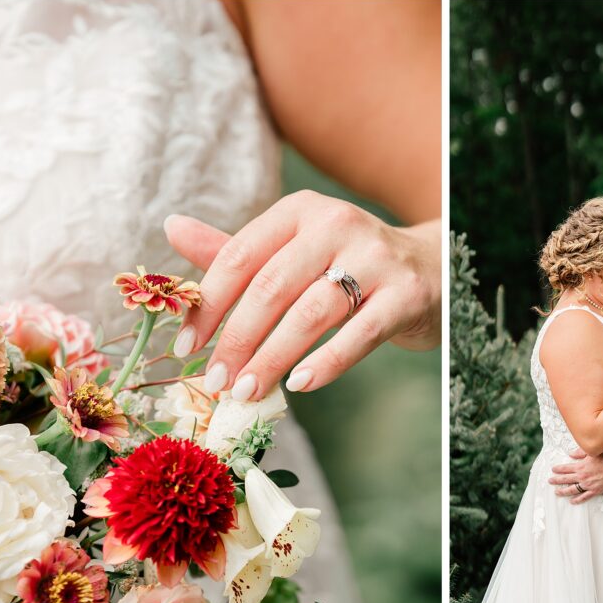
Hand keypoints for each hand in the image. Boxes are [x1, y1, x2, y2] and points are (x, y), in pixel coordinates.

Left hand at [164, 191, 440, 399]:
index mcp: (300, 210)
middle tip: (214, 382)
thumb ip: (236, 249)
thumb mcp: (294, 250)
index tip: (186, 347)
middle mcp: (337, 223)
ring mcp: (376, 257)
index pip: (240, 256)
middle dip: (236, 339)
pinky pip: (360, 333)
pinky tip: (300, 385)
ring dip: (272, 357)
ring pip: (311, 312)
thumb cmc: (349, 265)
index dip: (207, 305)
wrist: (432, 268)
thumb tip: (170, 227)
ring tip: (247, 391)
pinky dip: (327, 363)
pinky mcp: (407, 293)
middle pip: (271, 286)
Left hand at [548, 447, 602, 503]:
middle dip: (556, 480)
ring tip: (557, 492)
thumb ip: (579, 452)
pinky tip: (572, 501)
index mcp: (580, 466)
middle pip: (565, 479)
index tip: (553, 469)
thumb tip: (570, 454)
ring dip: (563, 491)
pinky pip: (584, 497)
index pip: (565, 468)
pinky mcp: (595, 491)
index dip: (558, 469)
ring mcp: (588, 485)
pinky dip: (577, 500)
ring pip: (572, 490)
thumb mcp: (591, 452)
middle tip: (550, 481)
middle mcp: (582, 476)